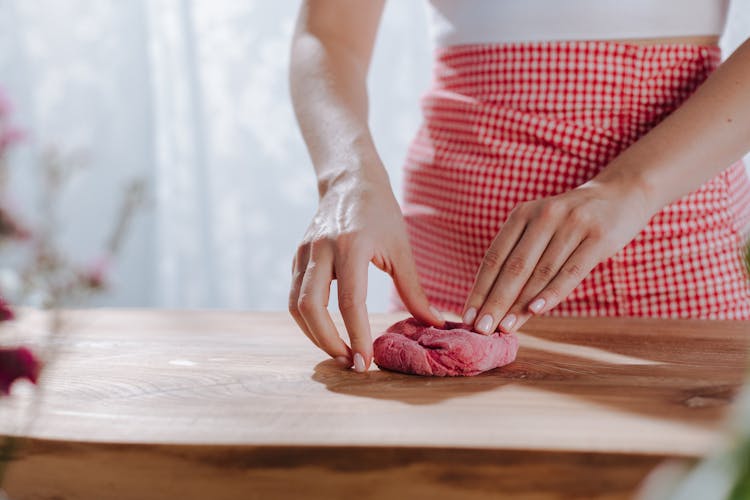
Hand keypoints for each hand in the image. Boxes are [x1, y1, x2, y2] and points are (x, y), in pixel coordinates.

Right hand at [289, 173, 444, 371]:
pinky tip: (327, 331)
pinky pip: (294, 296)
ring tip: (339, 351)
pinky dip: (308, 320)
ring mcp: (303, 253)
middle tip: (349, 362)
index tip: (365, 363)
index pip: (349, 301)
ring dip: (314, 335)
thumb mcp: (401, 249)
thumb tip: (433, 324)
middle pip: (311, 307)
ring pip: (296, 305)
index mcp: (351, 246)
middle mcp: (321, 250)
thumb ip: (414, 290)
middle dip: (327, 341)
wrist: (350, 181)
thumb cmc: (380, 212)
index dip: (356, 336)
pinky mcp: (296, 258)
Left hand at [462, 177, 655, 334]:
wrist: (622, 194)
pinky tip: (536, 311)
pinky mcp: (598, 237)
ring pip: (540, 272)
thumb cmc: (572, 222)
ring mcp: (572, 225)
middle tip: (481, 329)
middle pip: (514, 267)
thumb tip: (494, 301)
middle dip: (495, 302)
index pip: (495, 257)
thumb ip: (520, 255)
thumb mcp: (541, 227)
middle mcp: (544, 216)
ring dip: (520, 304)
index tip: (468, 316)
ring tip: (505, 328)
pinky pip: (571, 271)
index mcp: (522, 213)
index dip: (480, 289)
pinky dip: (552, 293)